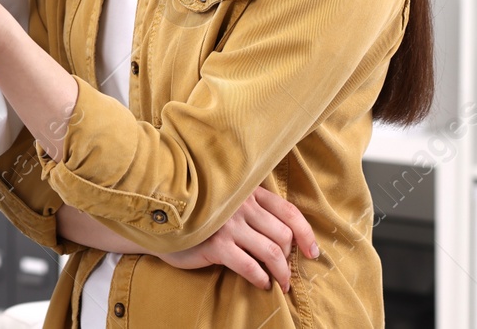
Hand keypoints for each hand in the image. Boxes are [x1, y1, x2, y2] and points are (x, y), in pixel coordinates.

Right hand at [157, 187, 320, 292]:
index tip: (313, 252)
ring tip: (281, 284)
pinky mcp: (216, 244)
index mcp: (249, 192)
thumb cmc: (201, 215)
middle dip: (291, 258)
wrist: (163, 222)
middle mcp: (242, 205)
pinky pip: (250, 266)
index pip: (288, 211)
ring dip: (282, 273)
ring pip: (272, 251)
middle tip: (287, 273)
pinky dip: (261, 278)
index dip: (306, 233)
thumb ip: (254, 211)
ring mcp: (229, 224)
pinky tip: (261, 284)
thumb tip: (286, 237)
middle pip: (284, 234)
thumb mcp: (230, 204)